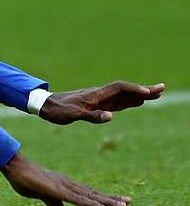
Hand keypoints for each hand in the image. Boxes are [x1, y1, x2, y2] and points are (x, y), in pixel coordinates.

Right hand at [1, 152, 129, 205]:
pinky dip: (92, 204)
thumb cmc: (26, 179)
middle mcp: (70, 185)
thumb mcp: (44, 196)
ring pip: (90, 197)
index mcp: (67, 186)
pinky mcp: (59, 191)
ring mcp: (65, 187)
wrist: (15, 167)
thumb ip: (55, 205)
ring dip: (107, 202)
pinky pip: (78, 200)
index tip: (121, 201)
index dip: (104, 198)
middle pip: (94, 194)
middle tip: (129, 202)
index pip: (89, 193)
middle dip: (112, 199)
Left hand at [40, 81, 165, 124]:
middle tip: (162, 88)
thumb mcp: (73, 115)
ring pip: (123, 95)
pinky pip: (117, 101)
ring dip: (139, 94)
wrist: (44, 105)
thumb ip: (92, 116)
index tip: (148, 93)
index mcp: (95, 95)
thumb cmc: (58, 110)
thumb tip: (111, 116)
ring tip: (156, 94)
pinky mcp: (96, 103)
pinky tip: (137, 102)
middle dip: (144, 89)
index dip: (134, 89)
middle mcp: (99, 94)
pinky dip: (130, 101)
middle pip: (126, 90)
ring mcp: (99, 98)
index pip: (119, 88)